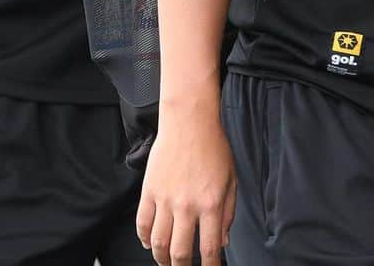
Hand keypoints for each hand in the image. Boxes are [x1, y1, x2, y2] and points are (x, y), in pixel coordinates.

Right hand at [136, 114, 236, 264]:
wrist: (189, 121)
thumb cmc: (213, 147)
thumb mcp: (231, 180)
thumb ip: (228, 213)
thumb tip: (221, 242)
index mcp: (211, 204)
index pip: (209, 249)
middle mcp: (187, 205)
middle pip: (180, 253)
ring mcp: (165, 199)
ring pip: (158, 243)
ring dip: (162, 259)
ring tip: (166, 261)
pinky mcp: (149, 190)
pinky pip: (142, 223)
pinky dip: (144, 238)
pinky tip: (150, 243)